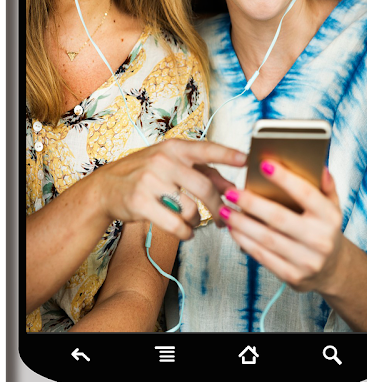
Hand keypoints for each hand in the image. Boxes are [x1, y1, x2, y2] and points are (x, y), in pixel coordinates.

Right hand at [96, 139, 245, 240]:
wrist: (105, 188)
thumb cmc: (145, 174)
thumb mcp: (172, 165)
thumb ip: (203, 173)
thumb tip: (232, 188)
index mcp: (174, 148)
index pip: (205, 149)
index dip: (227, 154)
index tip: (246, 159)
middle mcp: (163, 160)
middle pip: (204, 186)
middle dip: (218, 205)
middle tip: (224, 217)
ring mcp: (150, 181)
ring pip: (190, 209)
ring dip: (198, 221)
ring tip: (193, 222)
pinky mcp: (141, 202)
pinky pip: (175, 224)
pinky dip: (186, 232)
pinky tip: (185, 232)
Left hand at [219, 160, 343, 293]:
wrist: (332, 269)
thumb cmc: (324, 229)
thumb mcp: (332, 206)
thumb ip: (325, 185)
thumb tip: (318, 165)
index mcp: (330, 217)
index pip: (306, 194)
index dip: (285, 179)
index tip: (264, 164)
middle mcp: (320, 240)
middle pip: (279, 218)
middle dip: (251, 203)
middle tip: (231, 192)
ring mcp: (307, 260)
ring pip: (266, 239)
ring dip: (241, 223)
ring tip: (225, 210)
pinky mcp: (292, 276)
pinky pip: (263, 256)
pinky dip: (244, 241)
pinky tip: (233, 229)